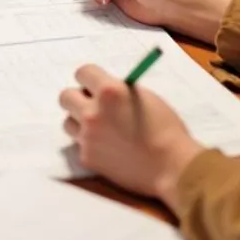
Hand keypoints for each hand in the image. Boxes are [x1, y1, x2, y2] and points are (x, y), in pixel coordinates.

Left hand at [59, 64, 202, 204]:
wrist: (173, 167)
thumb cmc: (166, 129)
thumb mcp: (144, 97)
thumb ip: (119, 90)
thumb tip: (103, 88)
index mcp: (109, 91)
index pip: (82, 72)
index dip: (90, 78)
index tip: (95, 85)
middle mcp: (93, 112)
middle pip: (66, 96)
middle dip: (78, 98)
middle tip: (93, 105)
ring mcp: (88, 137)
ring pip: (68, 121)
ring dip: (80, 122)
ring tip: (101, 129)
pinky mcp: (88, 158)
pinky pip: (79, 145)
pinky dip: (90, 145)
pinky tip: (108, 149)